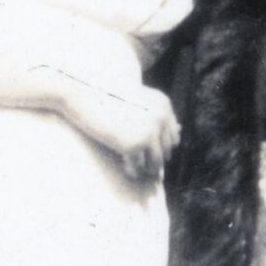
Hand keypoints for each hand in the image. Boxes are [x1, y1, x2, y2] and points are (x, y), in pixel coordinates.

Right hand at [65, 82, 179, 185]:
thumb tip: (181, 131)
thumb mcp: (139, 101)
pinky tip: (126, 170)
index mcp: (164, 105)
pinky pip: (138, 167)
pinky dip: (132, 172)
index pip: (173, 137)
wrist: (84, 93)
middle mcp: (161, 118)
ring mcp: (148, 131)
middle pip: (166, 152)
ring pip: (156, 163)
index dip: (161, 148)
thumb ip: (158, 114)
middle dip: (154, 160)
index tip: (148, 153)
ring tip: (136, 170)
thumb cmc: (108, 97)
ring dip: (147, 170)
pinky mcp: (133, 144)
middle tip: (142, 166)